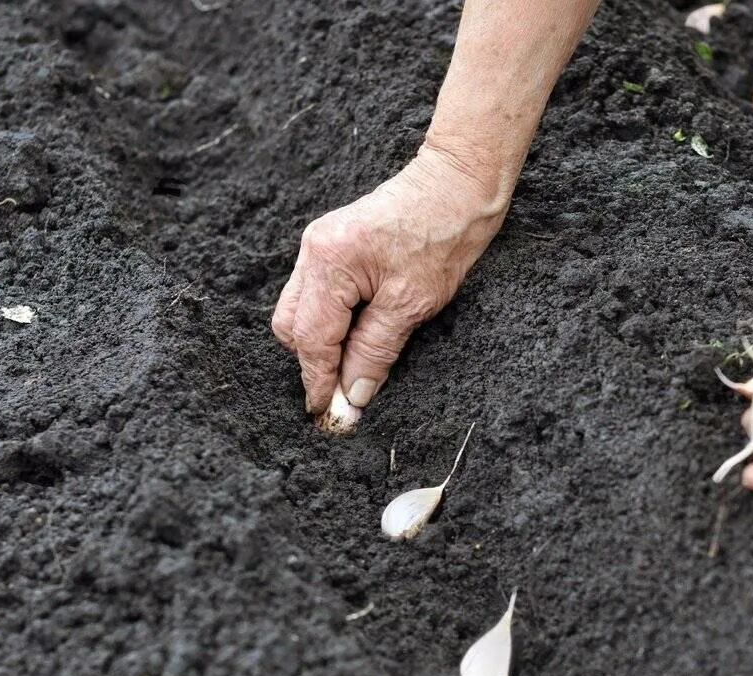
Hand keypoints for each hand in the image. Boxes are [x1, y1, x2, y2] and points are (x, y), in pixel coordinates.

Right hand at [272, 143, 508, 413]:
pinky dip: (332, 323)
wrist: (459, 184)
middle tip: (344, 395)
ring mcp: (320, 246)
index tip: (328, 415)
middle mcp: (314, 252)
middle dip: (314, 363)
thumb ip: (375, 350)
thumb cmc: (444, 235)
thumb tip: (352, 394)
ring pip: (302, 312)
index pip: (311, 338)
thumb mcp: (412, 303)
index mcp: (329, 263)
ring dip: (323, 344)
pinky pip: (318, 296)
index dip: (319, 381)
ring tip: (355, 367)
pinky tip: (358, 337)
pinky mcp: (334, 247)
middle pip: (293, 326)